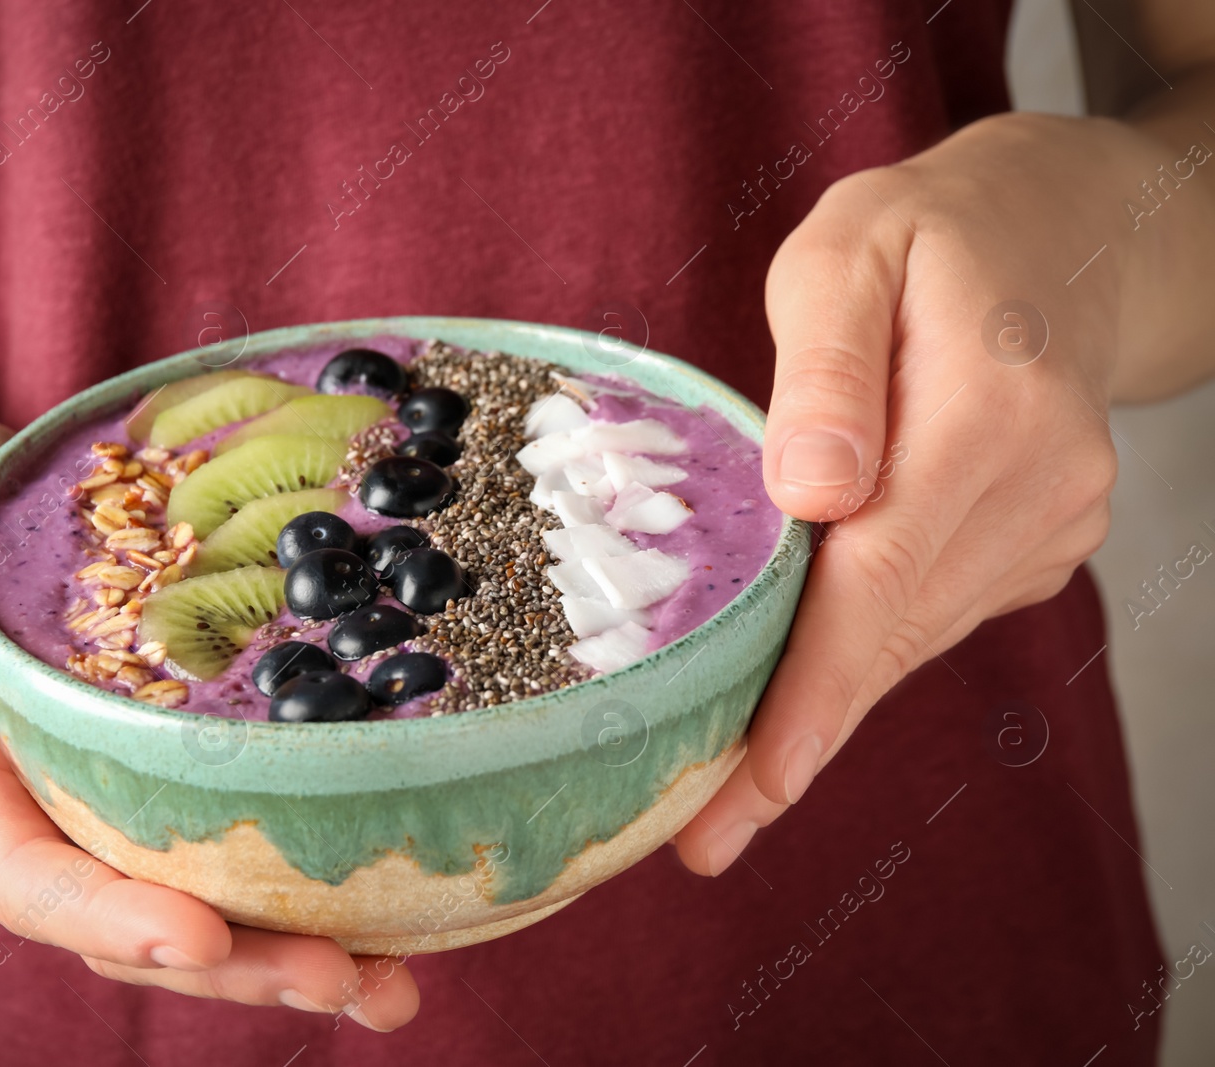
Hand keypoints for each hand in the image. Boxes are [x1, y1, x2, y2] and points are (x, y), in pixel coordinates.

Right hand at [0, 405, 417, 1028]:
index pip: (39, 884)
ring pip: (201, 901)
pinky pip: (238, 832)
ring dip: (293, 950)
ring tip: (393, 985)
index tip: (203, 938)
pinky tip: (396, 894)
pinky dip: (309, 874)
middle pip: (139, 923)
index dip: (116, 920)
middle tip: (345, 980)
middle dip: (239, 966)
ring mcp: (116, 794)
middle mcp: (48, 814)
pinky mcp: (173, 760)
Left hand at [673, 113, 1140, 874]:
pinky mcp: (1040, 546)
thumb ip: (827, 370)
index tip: (749, 792)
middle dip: (793, 741)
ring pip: (910, 638)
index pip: (879, 582)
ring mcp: (1051, 527)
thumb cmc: (925, 240)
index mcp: (988, 417)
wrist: (1057, 239)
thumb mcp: (849, 253)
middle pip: (892, 636)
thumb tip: (812, 495)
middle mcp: (1040, 490)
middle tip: (701, 840)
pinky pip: (929, 616)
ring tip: (726, 784)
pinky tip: (802, 671)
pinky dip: (861, 649)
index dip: (811, 697)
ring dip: (822, 703)